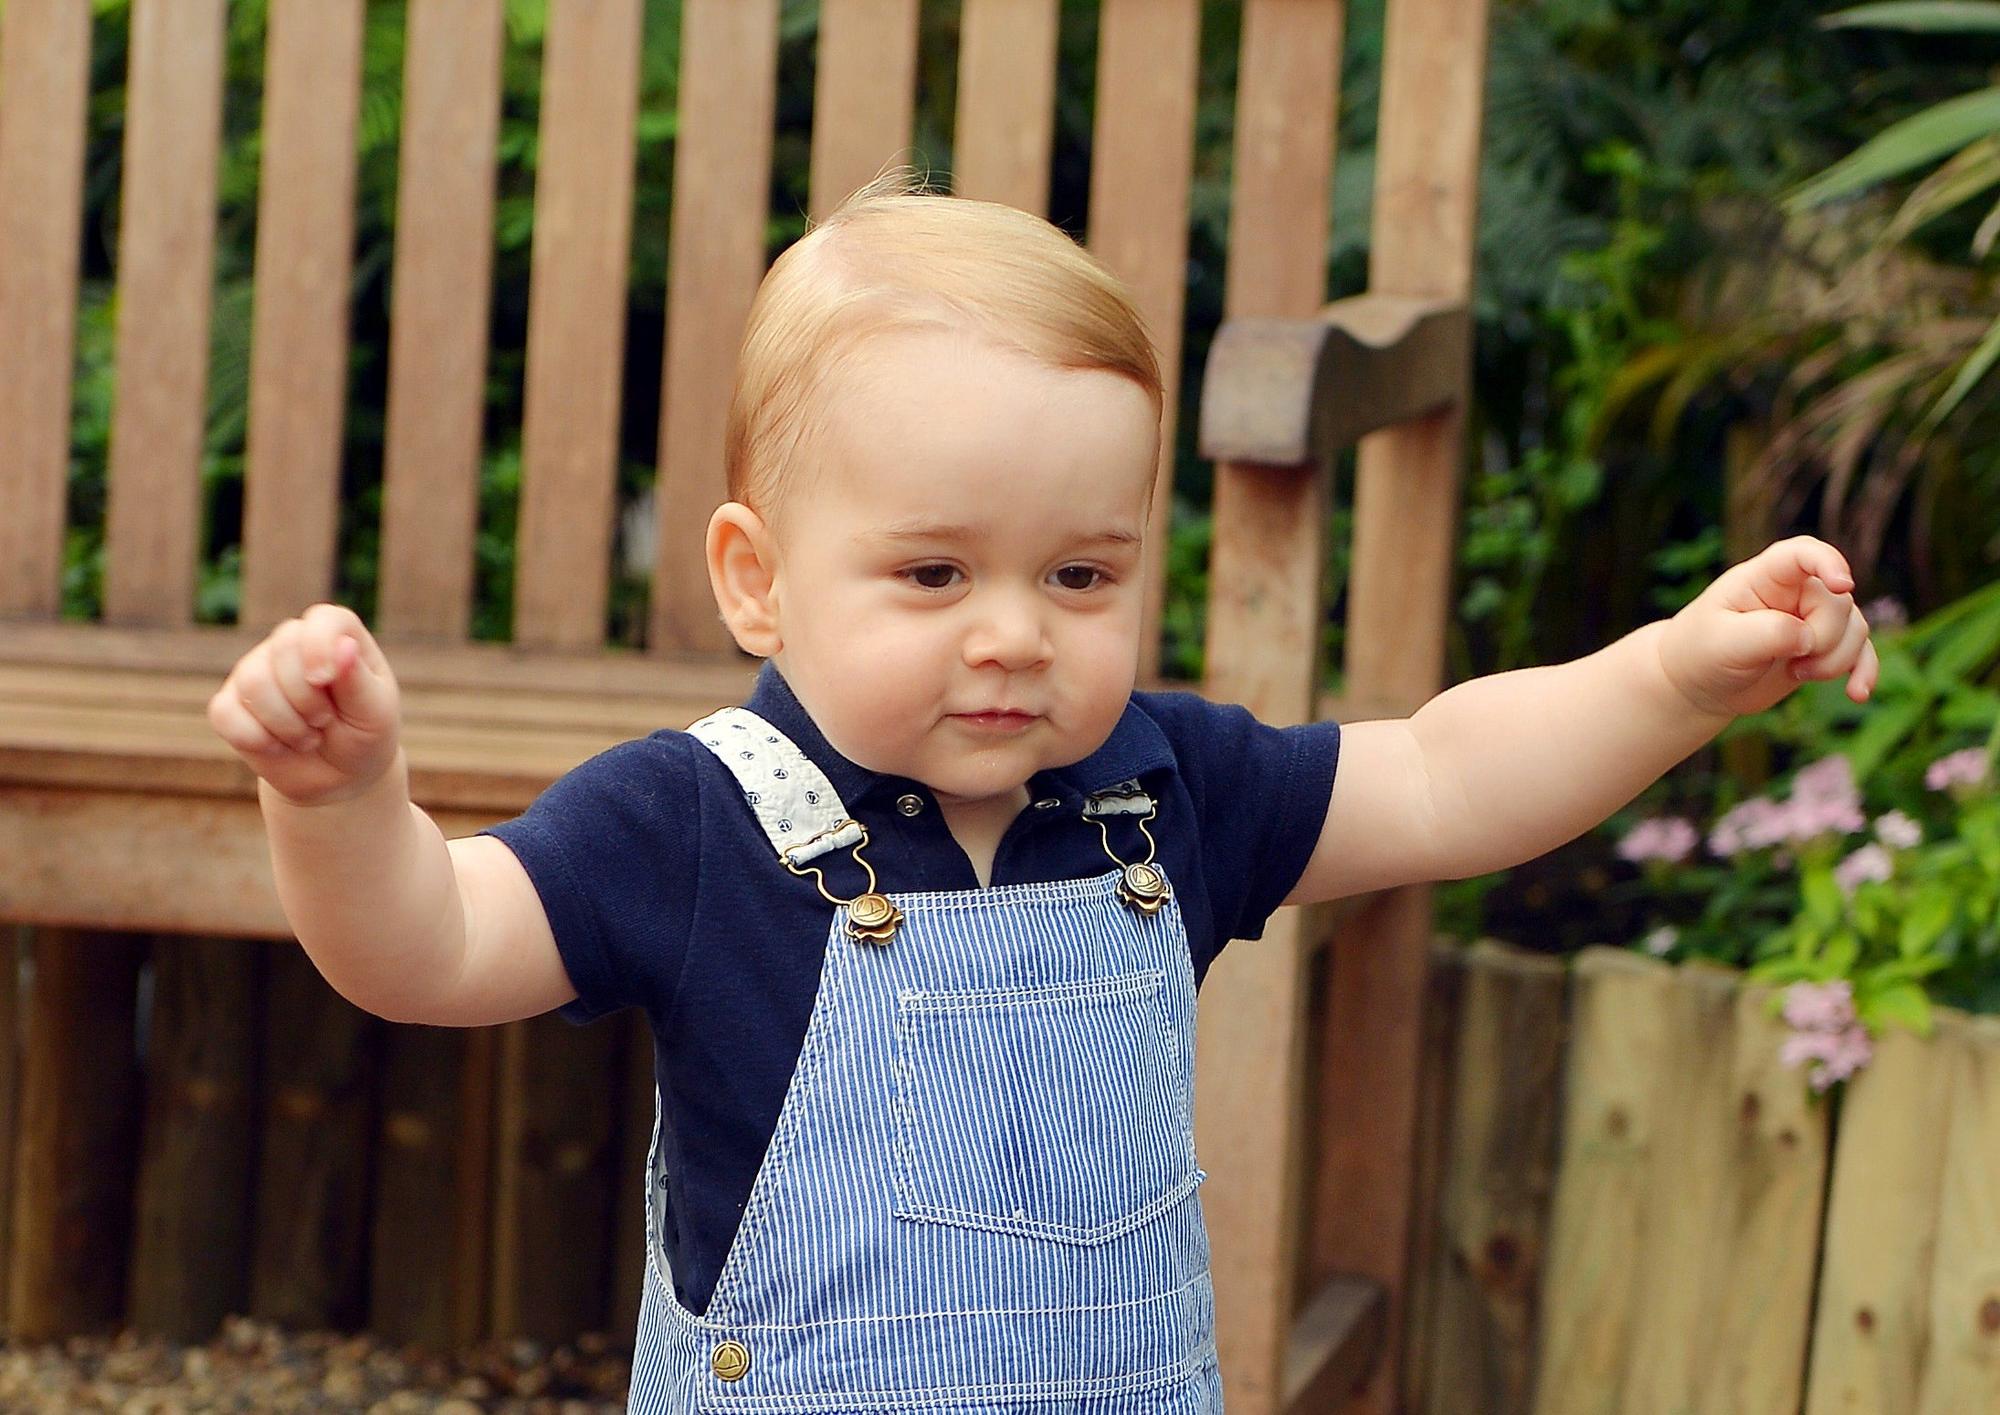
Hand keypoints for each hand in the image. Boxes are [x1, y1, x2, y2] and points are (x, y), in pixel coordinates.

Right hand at [207, 603, 403, 805]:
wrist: (338, 775)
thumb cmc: (364, 736)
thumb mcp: (374, 713)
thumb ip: (359, 681)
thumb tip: (344, 646)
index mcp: (336, 635)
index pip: (322, 620)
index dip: (320, 647)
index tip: (325, 681)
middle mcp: (291, 643)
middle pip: (282, 650)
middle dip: (308, 700)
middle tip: (325, 722)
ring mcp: (255, 670)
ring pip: (253, 682)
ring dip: (286, 724)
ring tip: (308, 737)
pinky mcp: (229, 703)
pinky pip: (225, 714)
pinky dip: (256, 740)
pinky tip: (278, 746)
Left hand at [1657, 535, 1878, 718]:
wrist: (1699, 684)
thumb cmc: (1702, 653)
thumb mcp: (1725, 643)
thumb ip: (1769, 633)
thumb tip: (1808, 637)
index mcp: (1764, 577)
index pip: (1801, 553)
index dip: (1827, 562)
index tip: (1841, 585)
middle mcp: (1796, 590)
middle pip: (1838, 603)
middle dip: (1824, 640)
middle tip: (1791, 664)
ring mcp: (1813, 617)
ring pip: (1855, 628)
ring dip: (1836, 661)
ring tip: (1796, 674)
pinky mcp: (1825, 646)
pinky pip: (1861, 651)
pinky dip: (1862, 671)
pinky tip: (1858, 694)